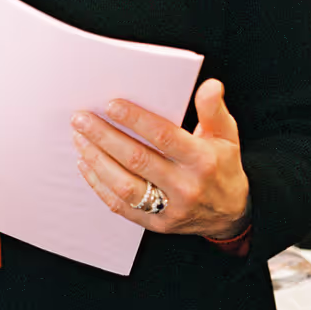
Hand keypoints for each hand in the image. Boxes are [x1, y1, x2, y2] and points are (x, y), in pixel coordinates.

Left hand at [71, 79, 249, 238]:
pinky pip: (121, 207)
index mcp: (202, 160)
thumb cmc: (223, 166)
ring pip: (125, 186)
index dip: (136, 120)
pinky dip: (99, 185)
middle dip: (105, 137)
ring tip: (79, 139)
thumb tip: (210, 85)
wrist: (231, 215)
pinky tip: (86, 165)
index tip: (111, 104)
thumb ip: (214, 109)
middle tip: (81, 119)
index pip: (164, 137)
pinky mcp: (156, 224)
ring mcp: (170, 209)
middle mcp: (186, 187)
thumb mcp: (226, 135)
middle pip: (137, 160)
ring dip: (97, 161)